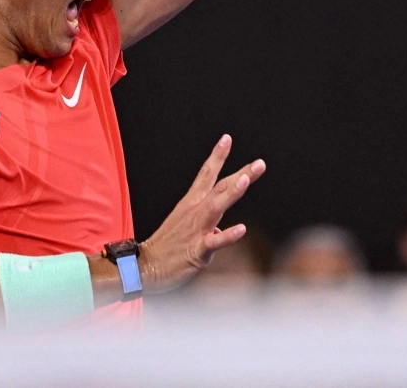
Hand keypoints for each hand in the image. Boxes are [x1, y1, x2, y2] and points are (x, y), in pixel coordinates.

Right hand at [137, 134, 265, 292]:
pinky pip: (214, 242)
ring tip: (245, 180)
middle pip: (219, 188)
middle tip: (260, 163)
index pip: (206, 175)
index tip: (227, 139)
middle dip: (240, 174)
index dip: (217, 156)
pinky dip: (228, 235)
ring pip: (216, 207)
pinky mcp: (197, 250)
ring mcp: (196, 229)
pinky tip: (242, 229)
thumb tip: (222, 231)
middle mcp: (194, 212)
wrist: (146, 266)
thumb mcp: (186, 228)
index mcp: (190, 204)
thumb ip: (207, 226)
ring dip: (231, 193)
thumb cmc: (167, 247)